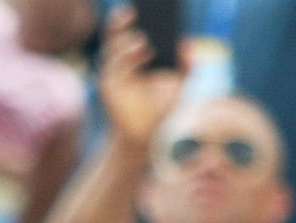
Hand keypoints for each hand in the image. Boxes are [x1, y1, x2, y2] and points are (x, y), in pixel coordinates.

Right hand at [96, 8, 185, 153]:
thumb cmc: (159, 110)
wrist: (145, 136)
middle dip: (121, 21)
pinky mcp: (108, 87)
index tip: (141, 4)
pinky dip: (127, 58)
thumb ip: (186, 67)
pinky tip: (142, 52)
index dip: (130, 16)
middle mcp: (119, 62)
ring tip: (143, 41)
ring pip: (114, 50)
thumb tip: (188, 45)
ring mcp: (112, 74)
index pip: (128, 30)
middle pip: (115, 35)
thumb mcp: (179, 85)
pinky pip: (115, 67)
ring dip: (127, 44)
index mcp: (132, 57)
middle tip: (133, 10)